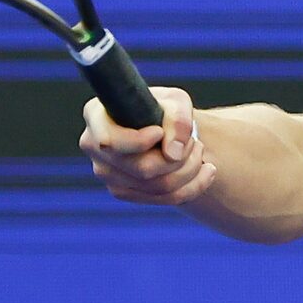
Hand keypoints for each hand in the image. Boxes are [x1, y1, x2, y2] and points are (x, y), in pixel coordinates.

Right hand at [81, 87, 216, 204]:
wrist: (167, 129)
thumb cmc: (166, 109)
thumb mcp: (176, 102)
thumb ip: (177, 119)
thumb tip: (172, 154)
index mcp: (96, 115)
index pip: (110, 141)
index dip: (139, 142)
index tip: (159, 131)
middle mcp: (94, 146)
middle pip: (142, 168)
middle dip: (180, 158)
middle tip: (195, 142)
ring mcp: (107, 173)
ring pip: (157, 186)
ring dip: (190, 170)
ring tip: (200, 151)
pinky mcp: (124, 192)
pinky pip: (164, 199)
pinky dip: (193, 186)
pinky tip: (207, 171)